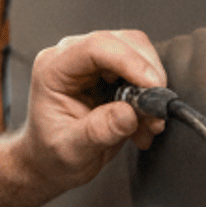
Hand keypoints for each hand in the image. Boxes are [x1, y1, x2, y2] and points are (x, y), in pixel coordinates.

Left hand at [15, 27, 167, 189]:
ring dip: (152, 88)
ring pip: (140, 53)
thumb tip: (127, 113)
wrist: (53, 163)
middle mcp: (73, 58)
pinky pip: (144, 70)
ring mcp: (94, 62)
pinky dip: (152, 97)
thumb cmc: (52, 154)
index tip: (151, 86)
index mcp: (54, 69)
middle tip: (153, 113)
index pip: (95, 47)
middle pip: (124, 43)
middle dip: (147, 76)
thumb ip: (98, 132)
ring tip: (147, 124)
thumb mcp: (71, 151)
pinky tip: (144, 124)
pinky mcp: (112, 72)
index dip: (128, 61)